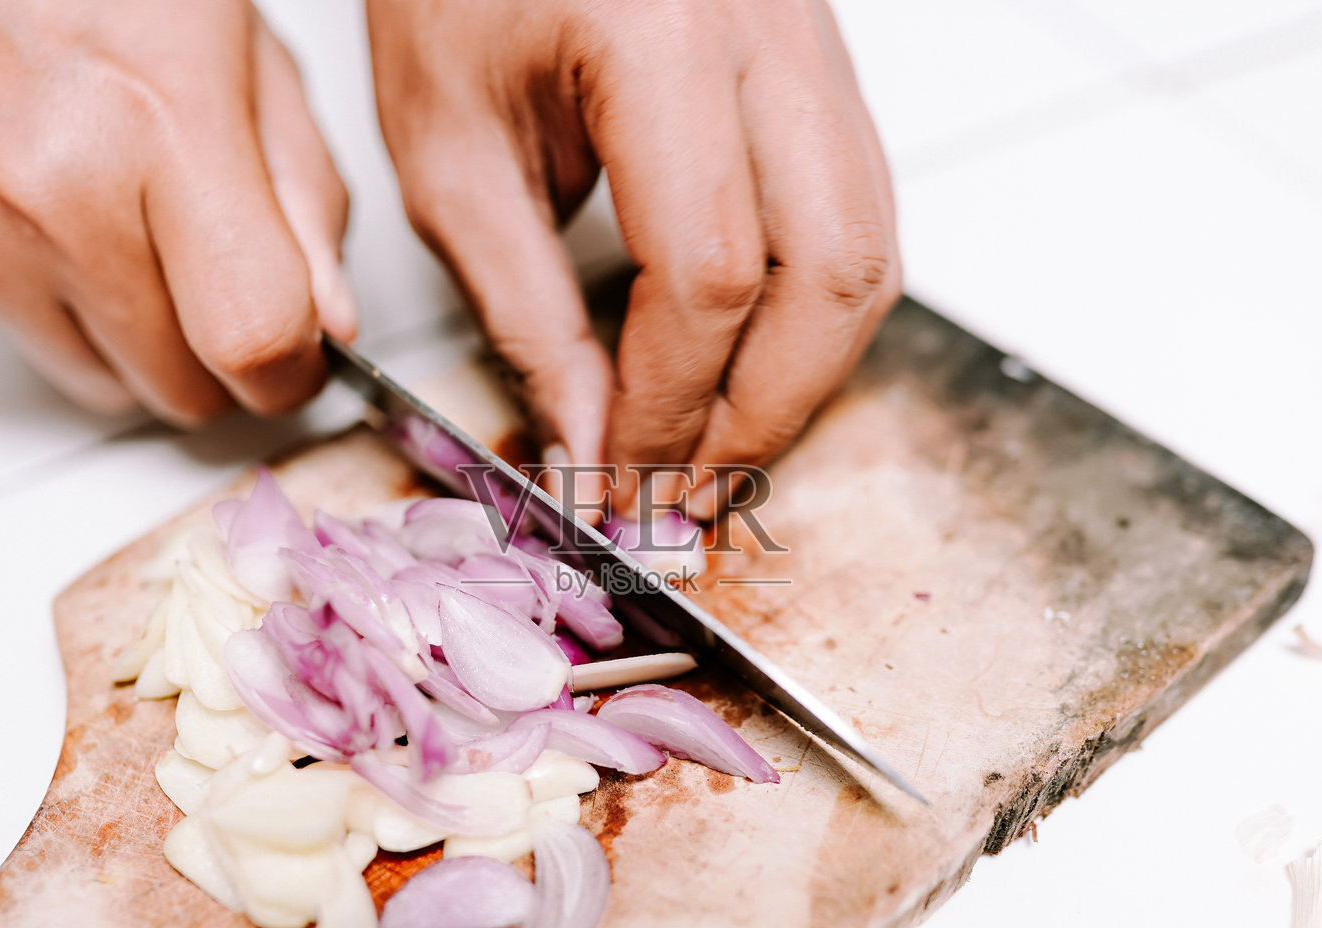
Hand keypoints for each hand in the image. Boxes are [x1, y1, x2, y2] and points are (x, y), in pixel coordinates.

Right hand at [0, 0, 355, 424]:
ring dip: (137, 340)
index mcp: (161, 127)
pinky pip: (21, 339)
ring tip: (131, 229)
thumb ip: (304, 200)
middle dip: (219, 359)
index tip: (299, 356)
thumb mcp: (245, 55)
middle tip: (218, 282)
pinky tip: (51, 210)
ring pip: (102, 386)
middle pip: (181, 386)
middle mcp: (49, 191)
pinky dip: (54, 302)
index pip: (254, 339)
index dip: (294, 368)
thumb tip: (328, 325)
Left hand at [368, 0, 898, 515]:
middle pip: (834, 274)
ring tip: (721, 441)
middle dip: (767, 411)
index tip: (625, 474)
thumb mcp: (451, 158)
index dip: (674, 403)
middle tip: (693, 488)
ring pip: (870, 250)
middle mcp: (770, 33)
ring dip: (805, 372)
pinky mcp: (821, 65)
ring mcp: (814, 44)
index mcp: (661, 38)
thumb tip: (595, 438)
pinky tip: (748, 356)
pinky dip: (813, 308)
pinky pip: (859, 210)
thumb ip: (527, 312)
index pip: (709, 274)